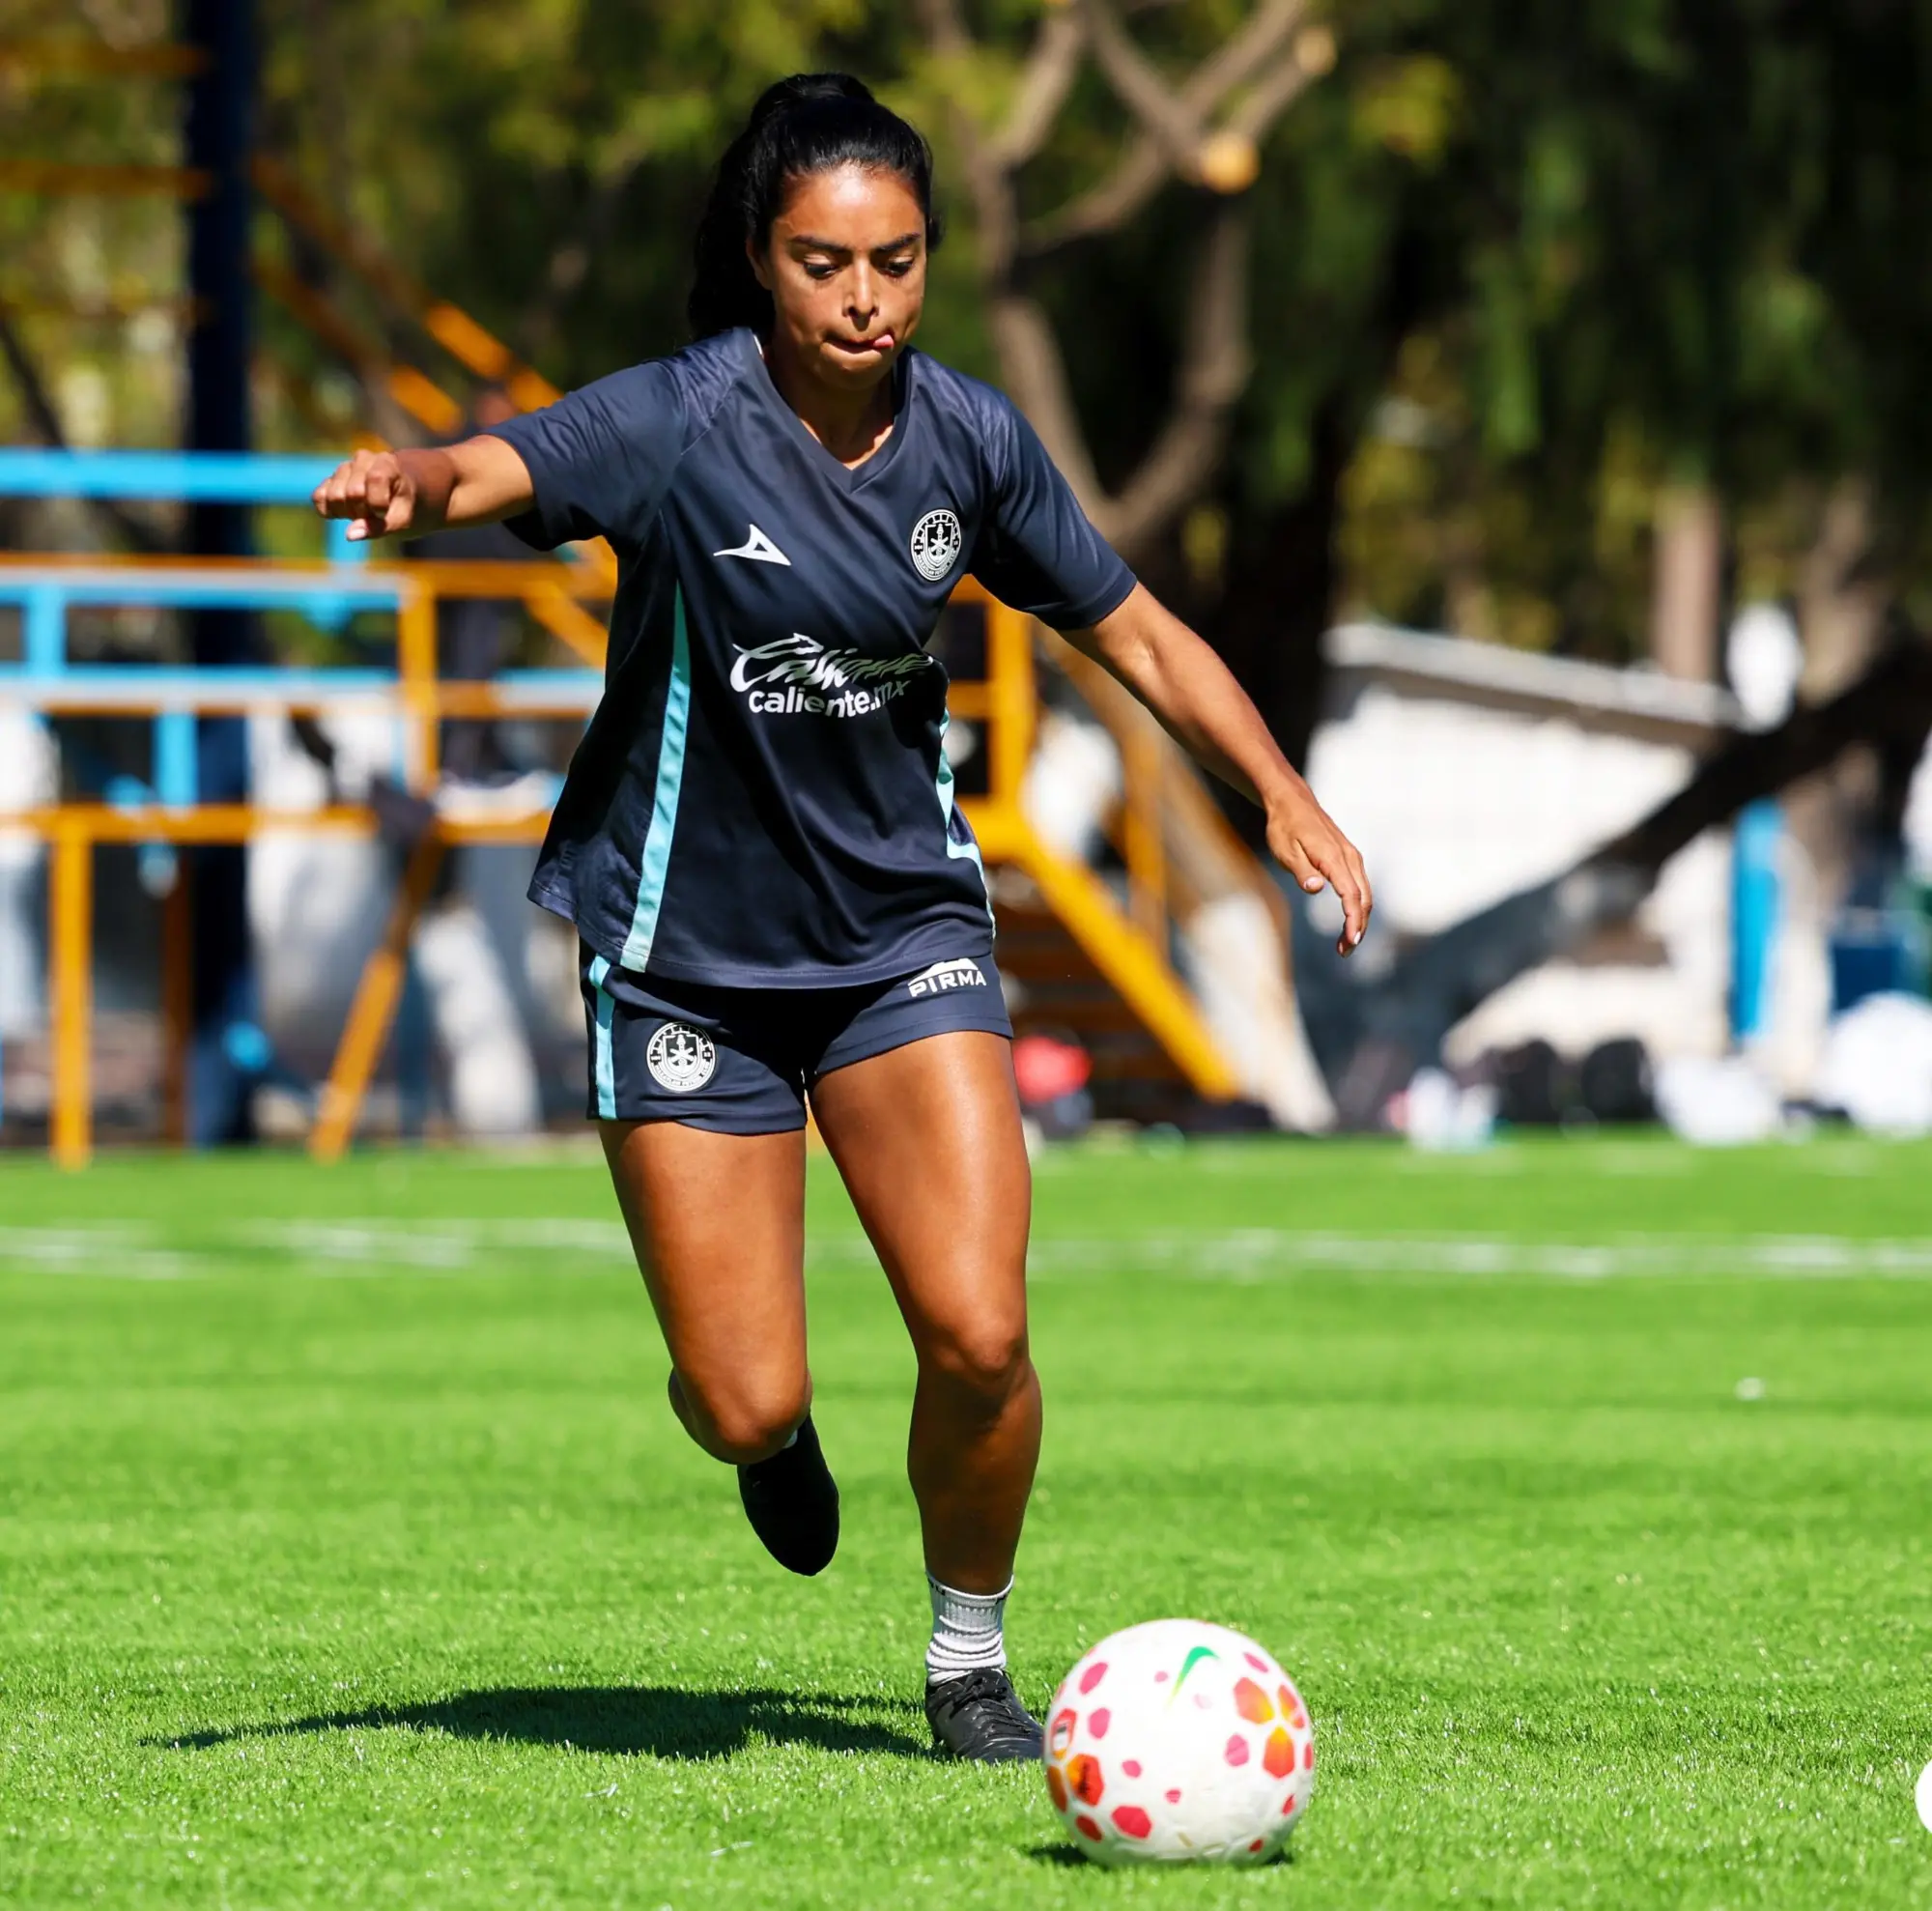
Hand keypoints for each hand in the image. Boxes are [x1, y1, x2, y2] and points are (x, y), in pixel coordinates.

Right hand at [312, 449, 418, 541]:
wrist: (394, 491)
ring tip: (361, 511)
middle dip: (363, 512)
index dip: (378, 504)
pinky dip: (329, 511)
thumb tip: (349, 535)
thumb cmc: (400, 504)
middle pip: (352, 493)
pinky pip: (318, 497)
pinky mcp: (329, 479)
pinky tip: (344, 512)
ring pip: (334, 496)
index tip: (385, 512)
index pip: (374, 480)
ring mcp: (343, 468)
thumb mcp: (401, 519)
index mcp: (386, 463)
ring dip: (347, 513)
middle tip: (373, 513)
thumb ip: (380, 527)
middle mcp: (362, 460)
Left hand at [1265, 788, 1372, 955]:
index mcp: (1334, 858)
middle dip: (1358, 927)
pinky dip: (1358, 905)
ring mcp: (1351, 857)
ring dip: (1359, 919)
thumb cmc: (1285, 827)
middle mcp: (1349, 857)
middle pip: (1363, 898)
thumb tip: (1316, 889)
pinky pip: (1360, 885)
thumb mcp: (1285, 851)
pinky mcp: (1348, 857)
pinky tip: (1349, 920)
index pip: (1351, 895)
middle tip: (1345, 951)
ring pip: (1365, 893)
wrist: (1292, 802)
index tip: (1351, 941)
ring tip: (1346, 943)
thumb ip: (1302, 871)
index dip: (1353, 920)